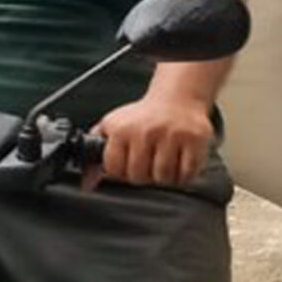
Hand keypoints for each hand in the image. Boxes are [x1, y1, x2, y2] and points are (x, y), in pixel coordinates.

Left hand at [92, 88, 215, 188]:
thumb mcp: (114, 128)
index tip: (128, 163)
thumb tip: (87, 183)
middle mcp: (146, 130)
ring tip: (164, 160)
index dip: (121, 171)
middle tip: (149, 161)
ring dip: (164, 176)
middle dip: (143, 174)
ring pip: (163, 178)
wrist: (177, 98)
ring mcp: (171, 135)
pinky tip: (179, 161)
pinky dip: (183, 174)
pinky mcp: (194, 140)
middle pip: (139, 177)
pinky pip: (186, 174)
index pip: (115, 169)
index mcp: (122, 129)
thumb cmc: (144, 117)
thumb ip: (96, 156)